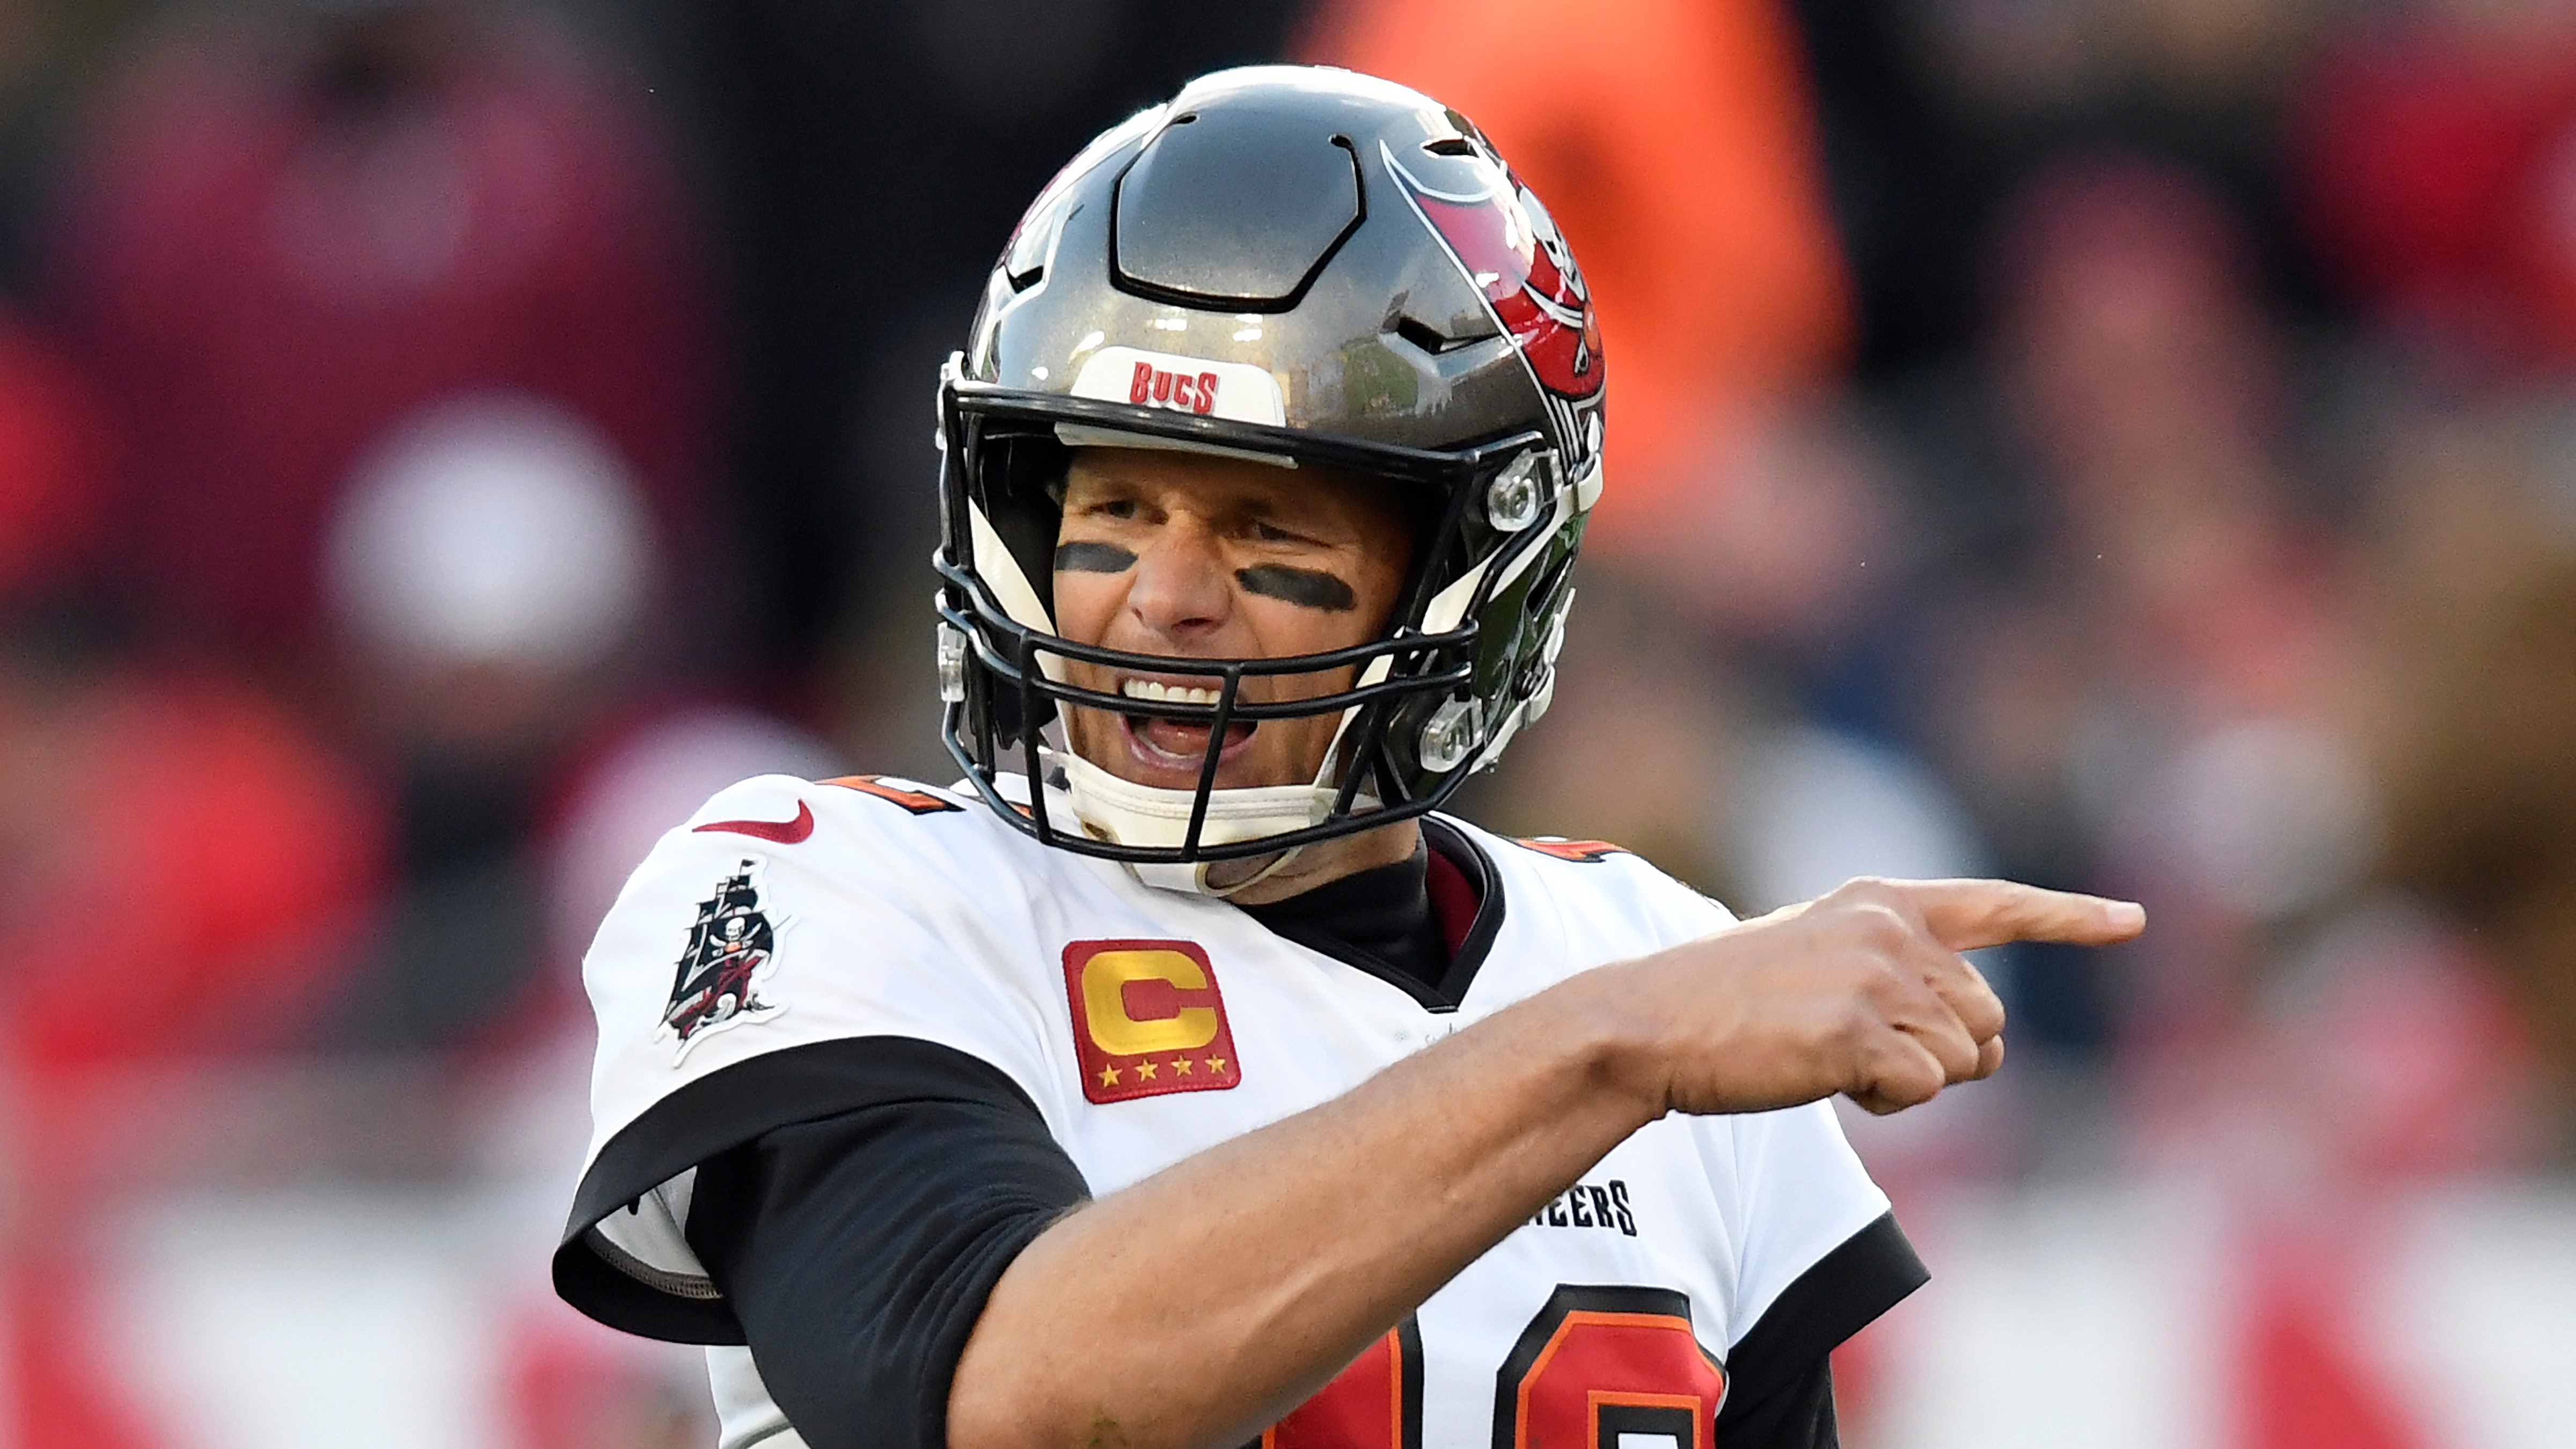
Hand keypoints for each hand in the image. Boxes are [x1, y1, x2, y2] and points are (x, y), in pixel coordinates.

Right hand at [1588, 877, 2144, 1117]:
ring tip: (1832, 1061)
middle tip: (1860, 1052)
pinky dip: (1886, 1103)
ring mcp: (1875, 978)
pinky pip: (1924, 1091)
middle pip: (1987, 1017)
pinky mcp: (1858, 1031)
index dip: (2070, 917)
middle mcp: (1890, 931)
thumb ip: (1899, 976)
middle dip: (1945, 1053)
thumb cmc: (1730, 1003)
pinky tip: (1827, 1081)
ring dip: (1911, 1082)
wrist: (1654, 1022)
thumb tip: (1982, 1043)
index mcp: (1881, 903)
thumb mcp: (1821, 960)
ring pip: (1963, 1061)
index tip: (2131, 920)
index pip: (1996, 906)